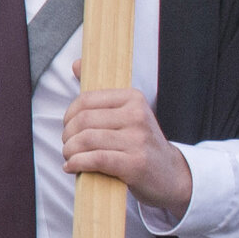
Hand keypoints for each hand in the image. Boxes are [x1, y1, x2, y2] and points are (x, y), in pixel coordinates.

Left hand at [60, 86, 194, 219]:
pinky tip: (72, 167)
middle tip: (68, 146)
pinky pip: (96, 159)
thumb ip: (100, 92)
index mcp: (133, 98)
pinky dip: (78, 163)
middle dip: (68, 136)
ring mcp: (138, 140)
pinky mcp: (136, 163)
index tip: (68, 128)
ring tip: (70, 157)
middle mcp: (137, 115)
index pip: (86, 100)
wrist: (170, 174)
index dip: (68, 116)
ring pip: (87, 140)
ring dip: (70, 152)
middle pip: (83, 121)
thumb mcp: (126, 113)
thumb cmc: (139, 143)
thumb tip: (76, 63)